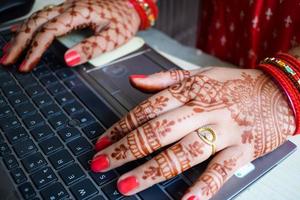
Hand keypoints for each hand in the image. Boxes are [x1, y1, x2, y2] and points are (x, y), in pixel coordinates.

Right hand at [0, 0, 139, 71]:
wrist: (130, 6)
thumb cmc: (123, 21)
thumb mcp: (112, 37)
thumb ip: (91, 48)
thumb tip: (69, 60)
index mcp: (78, 14)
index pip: (48, 32)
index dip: (34, 50)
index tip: (25, 65)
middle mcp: (68, 8)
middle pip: (35, 23)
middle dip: (19, 42)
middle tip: (7, 60)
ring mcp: (67, 7)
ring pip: (36, 18)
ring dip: (21, 34)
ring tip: (9, 50)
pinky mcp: (68, 9)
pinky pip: (44, 15)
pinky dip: (29, 24)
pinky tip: (20, 30)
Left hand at [91, 67, 294, 199]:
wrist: (277, 91)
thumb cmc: (232, 84)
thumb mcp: (197, 73)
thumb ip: (163, 79)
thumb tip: (133, 80)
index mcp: (188, 91)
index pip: (146, 110)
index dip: (121, 126)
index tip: (101, 141)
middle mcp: (202, 110)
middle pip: (157, 132)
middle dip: (126, 150)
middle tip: (101, 164)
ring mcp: (222, 131)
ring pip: (182, 152)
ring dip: (152, 170)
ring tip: (125, 185)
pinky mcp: (242, 149)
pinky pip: (221, 169)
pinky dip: (204, 186)